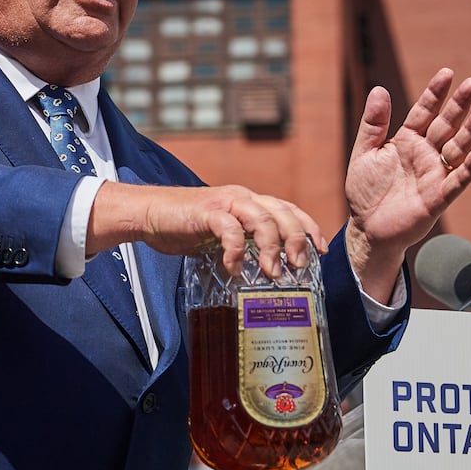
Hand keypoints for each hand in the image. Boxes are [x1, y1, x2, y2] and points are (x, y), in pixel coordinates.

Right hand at [89, 182, 325, 277]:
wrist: (149, 213)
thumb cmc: (184, 226)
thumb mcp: (220, 235)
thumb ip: (241, 244)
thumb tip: (261, 271)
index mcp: (248, 201)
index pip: (288, 209)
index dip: (308, 227)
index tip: (321, 250)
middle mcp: (241, 198)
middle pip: (281, 213)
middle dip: (296, 239)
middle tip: (300, 266)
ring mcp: (224, 202)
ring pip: (261, 218)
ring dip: (271, 246)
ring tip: (272, 272)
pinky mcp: (206, 212)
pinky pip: (229, 230)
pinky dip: (236, 250)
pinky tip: (235, 269)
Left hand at [344, 68, 470, 299]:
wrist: (366, 228)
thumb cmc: (366, 191)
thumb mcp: (364, 153)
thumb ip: (373, 124)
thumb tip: (379, 89)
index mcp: (407, 141)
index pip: (424, 112)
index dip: (435, 94)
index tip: (447, 73)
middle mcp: (425, 155)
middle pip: (446, 125)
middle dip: (459, 105)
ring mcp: (434, 175)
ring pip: (456, 149)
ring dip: (470, 132)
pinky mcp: (437, 198)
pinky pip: (456, 182)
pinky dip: (468, 169)